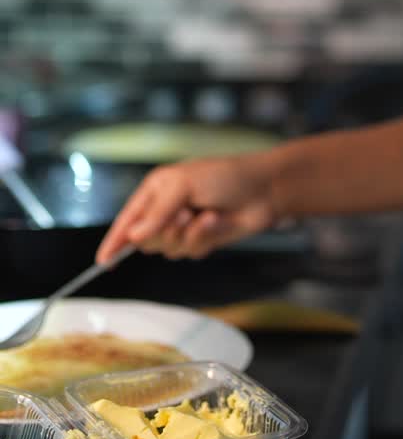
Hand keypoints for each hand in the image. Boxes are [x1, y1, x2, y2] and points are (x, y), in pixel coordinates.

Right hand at [95, 152, 283, 263]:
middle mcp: (166, 210)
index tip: (103, 261)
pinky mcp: (202, 240)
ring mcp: (185, 226)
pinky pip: (191, 251)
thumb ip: (157, 212)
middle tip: (184, 216)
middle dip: (164, 233)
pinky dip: (204, 238)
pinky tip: (217, 221)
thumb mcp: (184, 185)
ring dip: (188, 235)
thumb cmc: (224, 176)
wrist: (264, 189)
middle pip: (146, 240)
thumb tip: (134, 236)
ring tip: (205, 216)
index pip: (127, 220)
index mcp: (156, 190)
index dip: (114, 241)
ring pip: (169, 249)